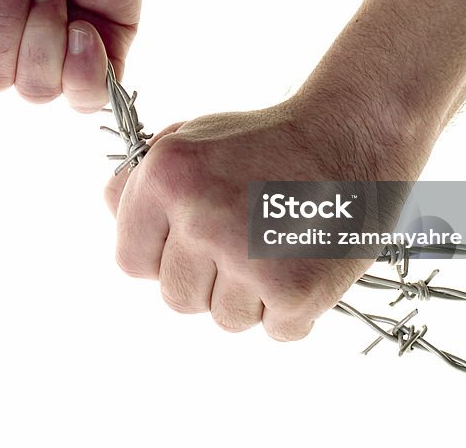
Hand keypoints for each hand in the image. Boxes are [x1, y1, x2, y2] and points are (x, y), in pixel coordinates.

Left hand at [104, 92, 422, 340]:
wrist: (354, 133)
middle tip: (246, 241)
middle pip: (177, 298)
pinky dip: (292, 312)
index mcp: (166, 179)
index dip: (161, 256)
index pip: (131, 262)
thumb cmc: (270, 138)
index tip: (191, 243)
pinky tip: (305, 263)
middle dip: (207, 280)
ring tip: (279, 248)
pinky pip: (276, 332)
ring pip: (226, 320)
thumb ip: (143, 178)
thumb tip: (111, 212)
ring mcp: (247, 259)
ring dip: (251, 298)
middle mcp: (200, 219)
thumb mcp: (193, 137)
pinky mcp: (294, 291)